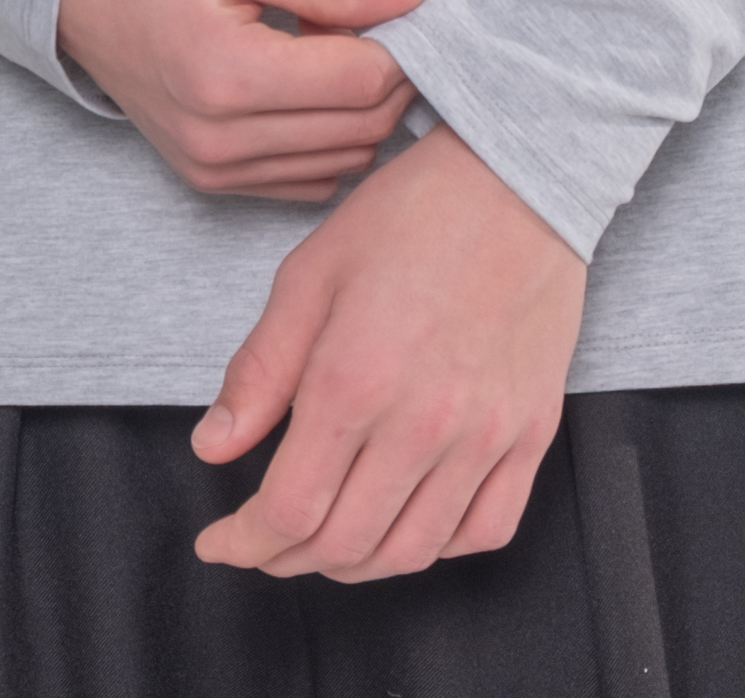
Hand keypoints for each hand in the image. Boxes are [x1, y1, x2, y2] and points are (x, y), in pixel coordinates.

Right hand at [57, 0, 426, 200]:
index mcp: (226, 74)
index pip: (363, 81)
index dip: (401, 39)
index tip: (399, 2)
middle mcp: (219, 140)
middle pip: (362, 127)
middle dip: (388, 73)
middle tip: (371, 19)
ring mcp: (213, 169)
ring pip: (345, 159)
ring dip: (360, 107)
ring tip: (330, 45)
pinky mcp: (212, 181)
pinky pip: (310, 178)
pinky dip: (330, 136)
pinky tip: (310, 84)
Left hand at [190, 119, 585, 579]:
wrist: (518, 181)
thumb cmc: (409, 215)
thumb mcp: (309, 274)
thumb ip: (259, 370)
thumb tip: (212, 447)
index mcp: (354, 382)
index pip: (288, 511)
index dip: (243, 543)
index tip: (219, 542)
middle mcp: (422, 424)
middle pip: (344, 546)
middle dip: (287, 559)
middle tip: (262, 543)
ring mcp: (485, 436)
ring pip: (413, 553)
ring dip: (357, 564)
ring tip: (325, 541)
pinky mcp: (531, 433)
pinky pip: (485, 530)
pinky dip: (438, 547)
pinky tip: (407, 522)